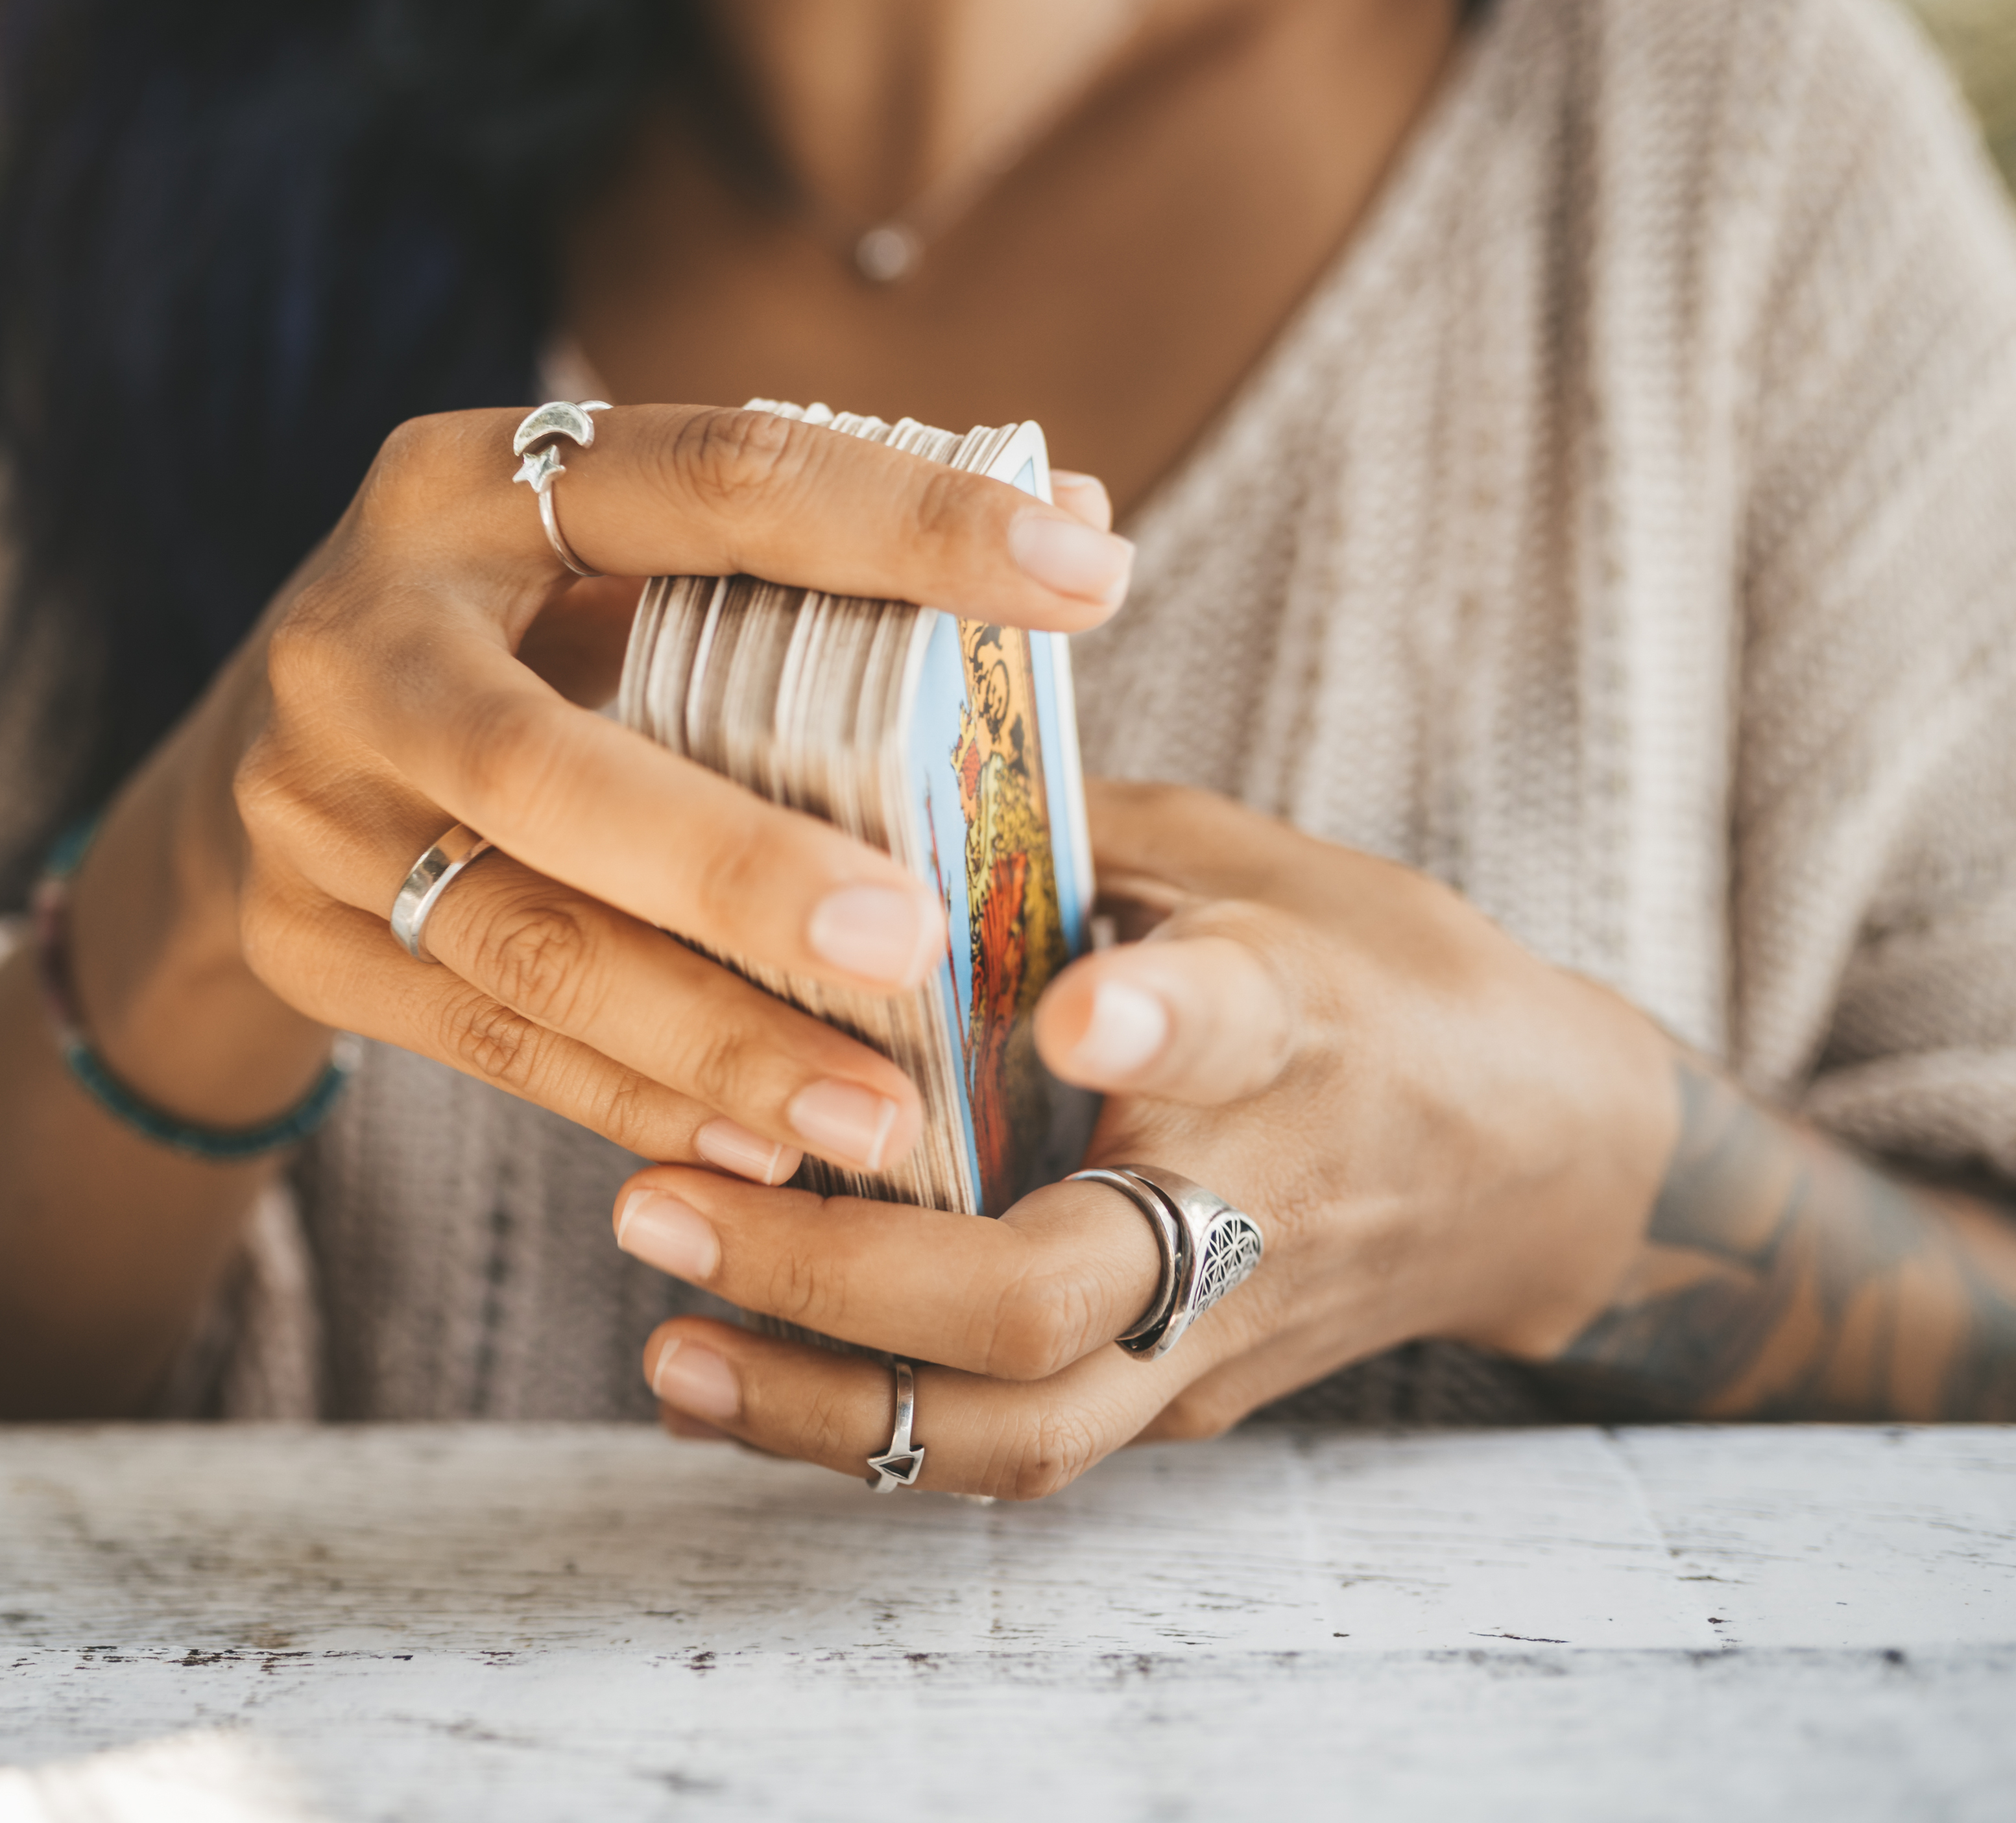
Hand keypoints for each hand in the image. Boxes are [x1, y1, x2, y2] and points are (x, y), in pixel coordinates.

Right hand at [68, 404, 1133, 1178]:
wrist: (259, 754)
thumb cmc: (517, 636)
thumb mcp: (617, 554)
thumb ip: (815, 548)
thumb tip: (1085, 510)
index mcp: (466, 485)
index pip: (708, 478)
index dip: (903, 524)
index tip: (1092, 579)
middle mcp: (359, 637)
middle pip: (548, 766)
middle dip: (737, 867)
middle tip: (917, 939)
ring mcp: (308, 802)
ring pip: (521, 940)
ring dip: (707, 1039)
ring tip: (880, 1114)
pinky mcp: (298, 941)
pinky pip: (487, 1040)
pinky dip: (634, 1100)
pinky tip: (763, 1154)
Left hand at [610, 782, 1685, 1496]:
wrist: (1542, 1165)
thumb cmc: (1367, 970)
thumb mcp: (1245, 858)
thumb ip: (1067, 824)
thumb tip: (851, 753)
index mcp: (1288, 1017)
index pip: (1227, 1023)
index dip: (1150, 1020)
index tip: (1073, 1005)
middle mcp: (1251, 1197)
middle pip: (1048, 1295)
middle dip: (836, 1273)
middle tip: (658, 1209)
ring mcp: (1212, 1332)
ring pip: (1015, 1428)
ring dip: (819, 1400)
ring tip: (665, 1342)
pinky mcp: (1173, 1407)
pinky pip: (1007, 1447)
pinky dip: (857, 1429)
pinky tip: (714, 1380)